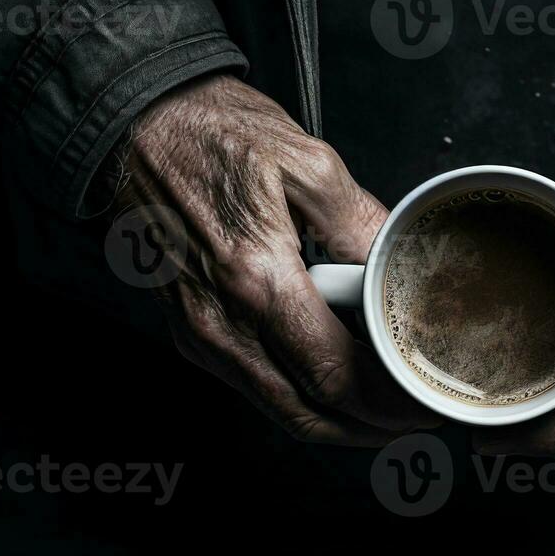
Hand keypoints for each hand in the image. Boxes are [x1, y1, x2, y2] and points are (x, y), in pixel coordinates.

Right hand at [112, 73, 436, 444]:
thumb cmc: (209, 134)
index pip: (334, 376)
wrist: (132, 127)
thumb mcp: (307, 162)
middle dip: (370, 428)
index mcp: (256, 279)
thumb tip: (399, 269)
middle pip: (307, 415)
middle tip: (416, 416)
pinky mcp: (190, 333)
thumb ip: (362, 226)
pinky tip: (336, 378)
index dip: (387, 402)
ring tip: (387, 404)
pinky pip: (255, 386)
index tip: (422, 399)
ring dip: (338, 419)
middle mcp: (221, 322)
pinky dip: (301, 396)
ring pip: (280, 409)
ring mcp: (200, 334)